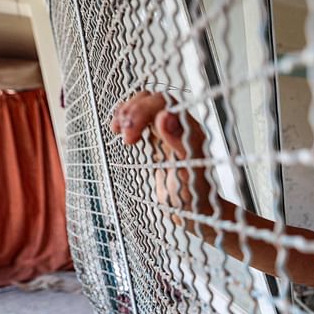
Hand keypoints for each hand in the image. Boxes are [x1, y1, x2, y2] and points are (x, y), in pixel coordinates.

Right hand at [110, 91, 213, 231]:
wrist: (194, 213)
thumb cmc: (195, 197)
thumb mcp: (187, 173)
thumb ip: (179, 143)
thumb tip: (166, 116)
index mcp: (190, 130)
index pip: (164, 102)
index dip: (143, 112)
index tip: (130, 138)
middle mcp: (180, 128)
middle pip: (152, 100)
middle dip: (132, 111)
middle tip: (124, 137)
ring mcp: (167, 133)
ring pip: (144, 106)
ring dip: (126, 112)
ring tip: (117, 130)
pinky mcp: (157, 141)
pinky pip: (140, 119)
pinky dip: (126, 120)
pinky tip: (118, 129)